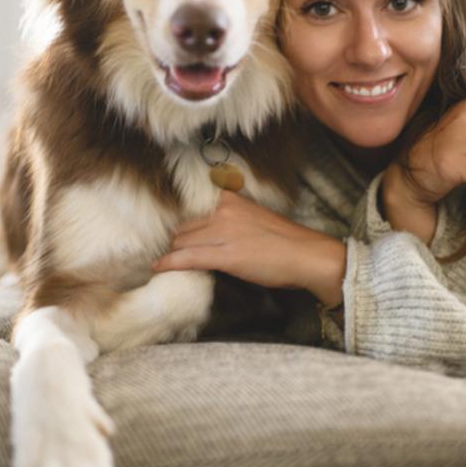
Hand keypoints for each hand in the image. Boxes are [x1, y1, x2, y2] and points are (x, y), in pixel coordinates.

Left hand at [152, 190, 346, 306]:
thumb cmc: (283, 241)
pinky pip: (187, 257)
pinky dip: (169, 263)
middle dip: (173, 241)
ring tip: (163, 263)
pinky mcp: (226, 255)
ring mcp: (223, 231)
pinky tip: (158, 268)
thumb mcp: (252, 217)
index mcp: (230, 198)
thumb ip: (228, 217)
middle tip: (166, 253)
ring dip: (172, 254)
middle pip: (182, 226)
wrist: (307, 255)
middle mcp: (223, 210)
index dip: (177, 224)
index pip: (189, 209)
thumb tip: (204, 229)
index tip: (165, 232)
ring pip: (182, 242)